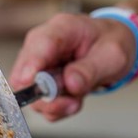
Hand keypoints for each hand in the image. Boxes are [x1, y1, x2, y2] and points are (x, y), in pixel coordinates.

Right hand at [9, 12, 135, 120]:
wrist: (112, 47)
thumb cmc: (111, 43)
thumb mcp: (112, 55)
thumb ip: (91, 69)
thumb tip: (70, 84)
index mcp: (62, 29)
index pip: (39, 44)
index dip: (31, 64)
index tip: (30, 82)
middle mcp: (42, 45)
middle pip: (25, 74)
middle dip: (47, 96)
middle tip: (72, 102)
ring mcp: (38, 65)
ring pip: (31, 94)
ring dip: (55, 105)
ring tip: (77, 100)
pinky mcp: (39, 82)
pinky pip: (41, 103)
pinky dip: (58, 108)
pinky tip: (73, 100)